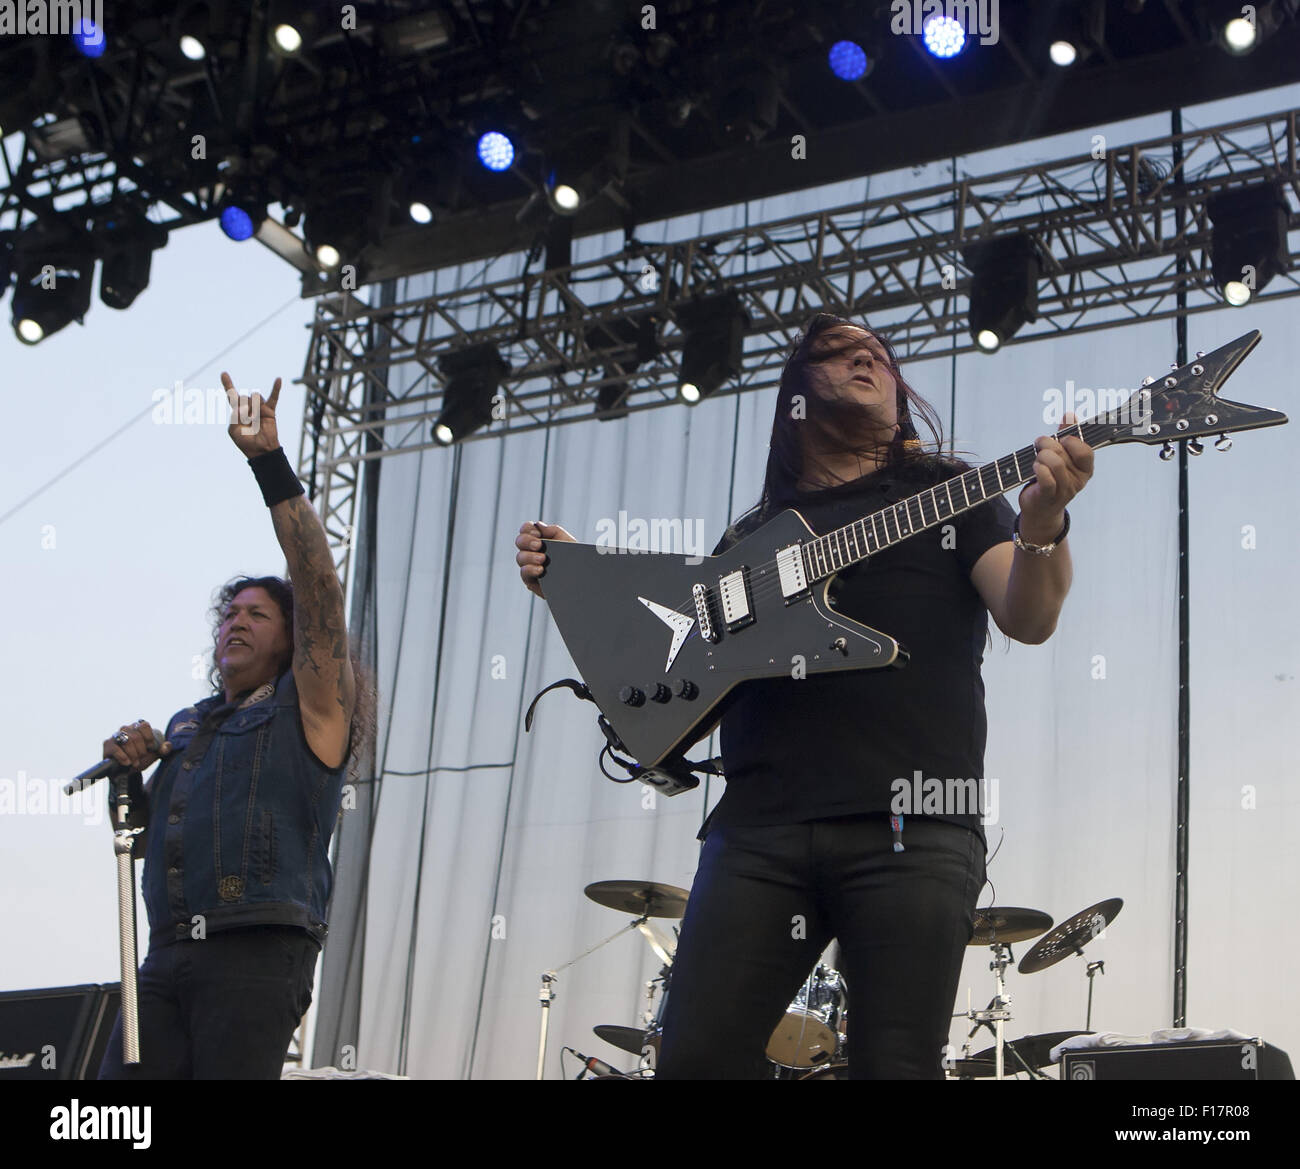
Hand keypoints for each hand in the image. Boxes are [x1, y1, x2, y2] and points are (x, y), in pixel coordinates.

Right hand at [102, 719, 170, 771]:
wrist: (126, 771)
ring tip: (135, 762)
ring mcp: (116, 735)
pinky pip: (115, 748)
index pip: (144, 725)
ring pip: (126, 741)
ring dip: (133, 754)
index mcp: (138, 727)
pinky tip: (127, 762)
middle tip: (141, 758)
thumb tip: (167, 746)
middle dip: (141, 750)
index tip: (151, 748)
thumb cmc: (140, 759)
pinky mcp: (107, 744)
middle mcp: (126, 729)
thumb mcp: (154, 754)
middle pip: (136, 736)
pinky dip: (123, 756)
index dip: (149, 738)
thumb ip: (163, 749)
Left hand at [223, 371, 281, 456]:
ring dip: (253, 407)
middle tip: (246, 419)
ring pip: (254, 396)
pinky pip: (273, 397)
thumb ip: (234, 416)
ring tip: (255, 419)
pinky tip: (278, 379)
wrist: (260, 450)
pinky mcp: (270, 411)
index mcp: (238, 412)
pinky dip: (276, 388)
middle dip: (243, 407)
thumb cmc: (246, 442)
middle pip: (242, 397)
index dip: (228, 384)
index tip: (224, 374)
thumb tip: (245, 406)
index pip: (232, 396)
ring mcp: (259, 408)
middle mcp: (249, 407)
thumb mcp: (233, 430)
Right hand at [516, 521, 574, 597]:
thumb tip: (539, 525)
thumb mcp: (567, 541)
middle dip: (527, 541)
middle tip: (538, 545)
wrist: (582, 580)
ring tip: (543, 559)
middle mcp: (532, 552)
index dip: (528, 529)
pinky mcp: (531, 580)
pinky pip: (523, 573)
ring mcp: (530, 566)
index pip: (526, 530)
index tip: (537, 534)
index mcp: (539, 540)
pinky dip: (530, 569)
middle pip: (519, 542)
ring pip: (520, 557)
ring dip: (529, 556)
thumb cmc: (575, 560)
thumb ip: (554, 530)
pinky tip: (540, 569)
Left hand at [1017, 412, 1093, 540]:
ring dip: (1040, 457)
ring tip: (1036, 460)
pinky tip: (1035, 468)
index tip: (1060, 439)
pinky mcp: (1049, 497)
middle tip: (1039, 446)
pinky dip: (1039, 469)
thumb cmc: (1051, 477)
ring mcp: (1065, 490)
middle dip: (1046, 444)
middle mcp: (1079, 480)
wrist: (1040, 509)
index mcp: (1086, 468)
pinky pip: (1047, 479)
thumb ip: (1067, 434)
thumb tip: (1069, 414)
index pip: (1085, 450)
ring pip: (1055, 463)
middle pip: (1063, 452)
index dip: (1070, 441)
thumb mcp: (1061, 456)